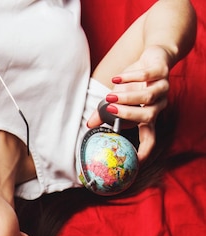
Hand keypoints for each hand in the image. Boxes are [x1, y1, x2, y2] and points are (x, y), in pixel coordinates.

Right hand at [87, 45, 170, 160]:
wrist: (156, 55)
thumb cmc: (134, 83)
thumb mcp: (117, 98)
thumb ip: (104, 112)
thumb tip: (88, 124)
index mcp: (149, 118)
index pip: (150, 140)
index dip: (144, 152)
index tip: (134, 163)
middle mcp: (159, 106)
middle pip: (147, 116)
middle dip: (127, 115)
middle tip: (110, 109)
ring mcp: (162, 89)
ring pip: (147, 97)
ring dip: (127, 97)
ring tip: (110, 95)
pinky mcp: (162, 71)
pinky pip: (146, 75)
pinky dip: (129, 77)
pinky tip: (116, 78)